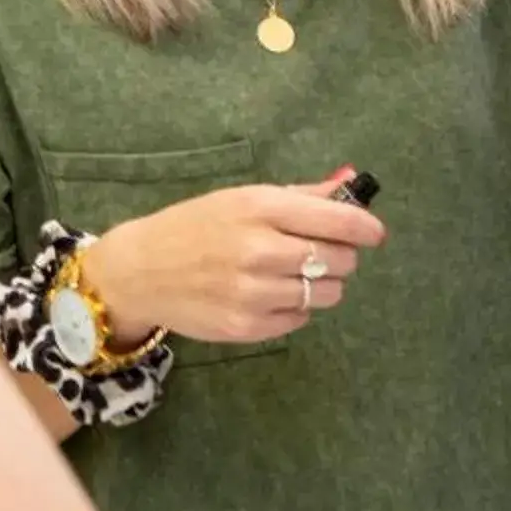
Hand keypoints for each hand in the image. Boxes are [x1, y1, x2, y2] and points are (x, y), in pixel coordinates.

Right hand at [77, 179, 385, 347]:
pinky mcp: (248, 327)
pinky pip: (301, 318)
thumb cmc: (193, 226)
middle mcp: (259, 249)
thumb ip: (300, 195)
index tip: (371, 233)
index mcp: (259, 208)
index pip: (340, 221)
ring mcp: (254, 292)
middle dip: (338, 256)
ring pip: (328, 293)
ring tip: (290, 275)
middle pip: (340, 260)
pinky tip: (267, 294)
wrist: (139, 271)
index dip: (366, 228)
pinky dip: (294, 307)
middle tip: (315, 253)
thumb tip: (351, 184)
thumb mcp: (240, 198)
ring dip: (319, 284)